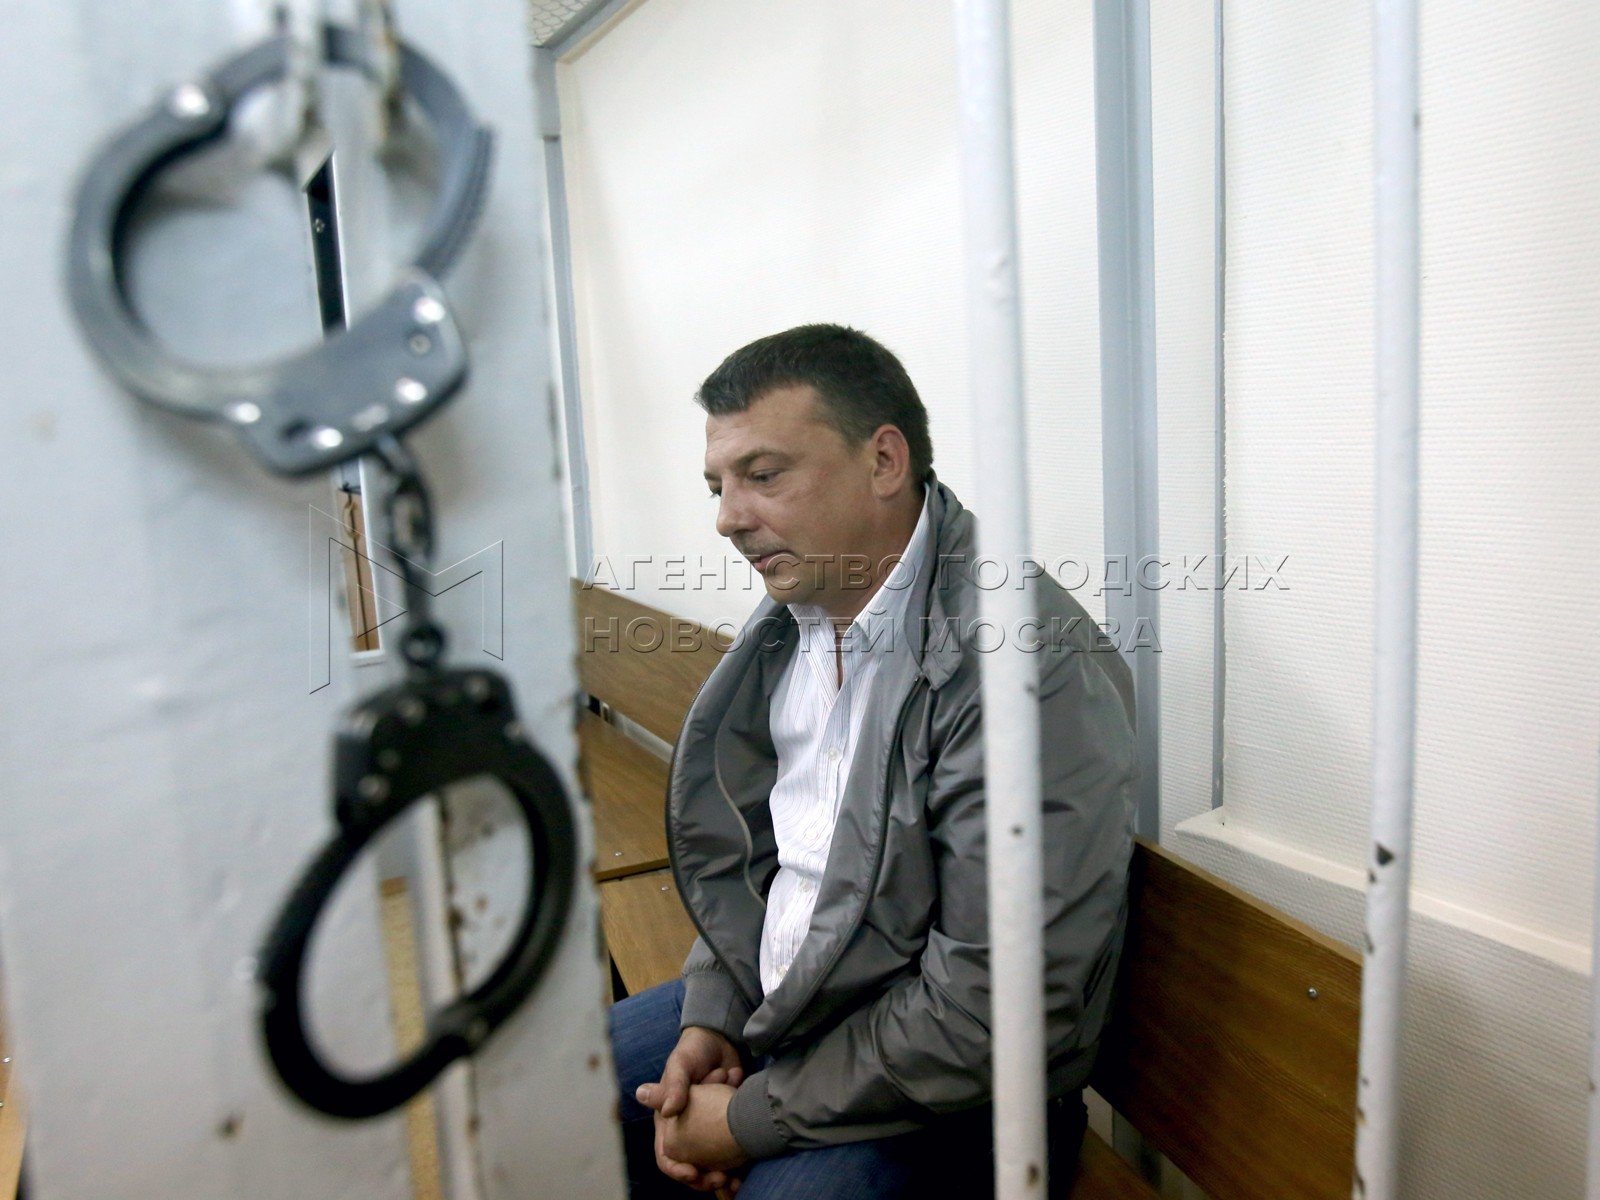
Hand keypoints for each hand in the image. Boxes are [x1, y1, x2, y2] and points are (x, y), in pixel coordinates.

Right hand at [635, 1028, 745, 1189]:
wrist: (722, 1040)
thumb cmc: (693, 1050)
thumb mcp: (681, 1065)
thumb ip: (674, 1085)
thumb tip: (668, 1110)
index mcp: (668, 1122)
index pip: (666, 1156)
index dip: (677, 1169)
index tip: (693, 1174)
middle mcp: (687, 1130)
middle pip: (692, 1166)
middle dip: (705, 1178)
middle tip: (721, 1180)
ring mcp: (708, 1129)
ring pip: (713, 1164)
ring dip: (724, 1175)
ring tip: (736, 1180)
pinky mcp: (727, 1124)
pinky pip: (732, 1150)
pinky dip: (740, 1160)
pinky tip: (748, 1166)